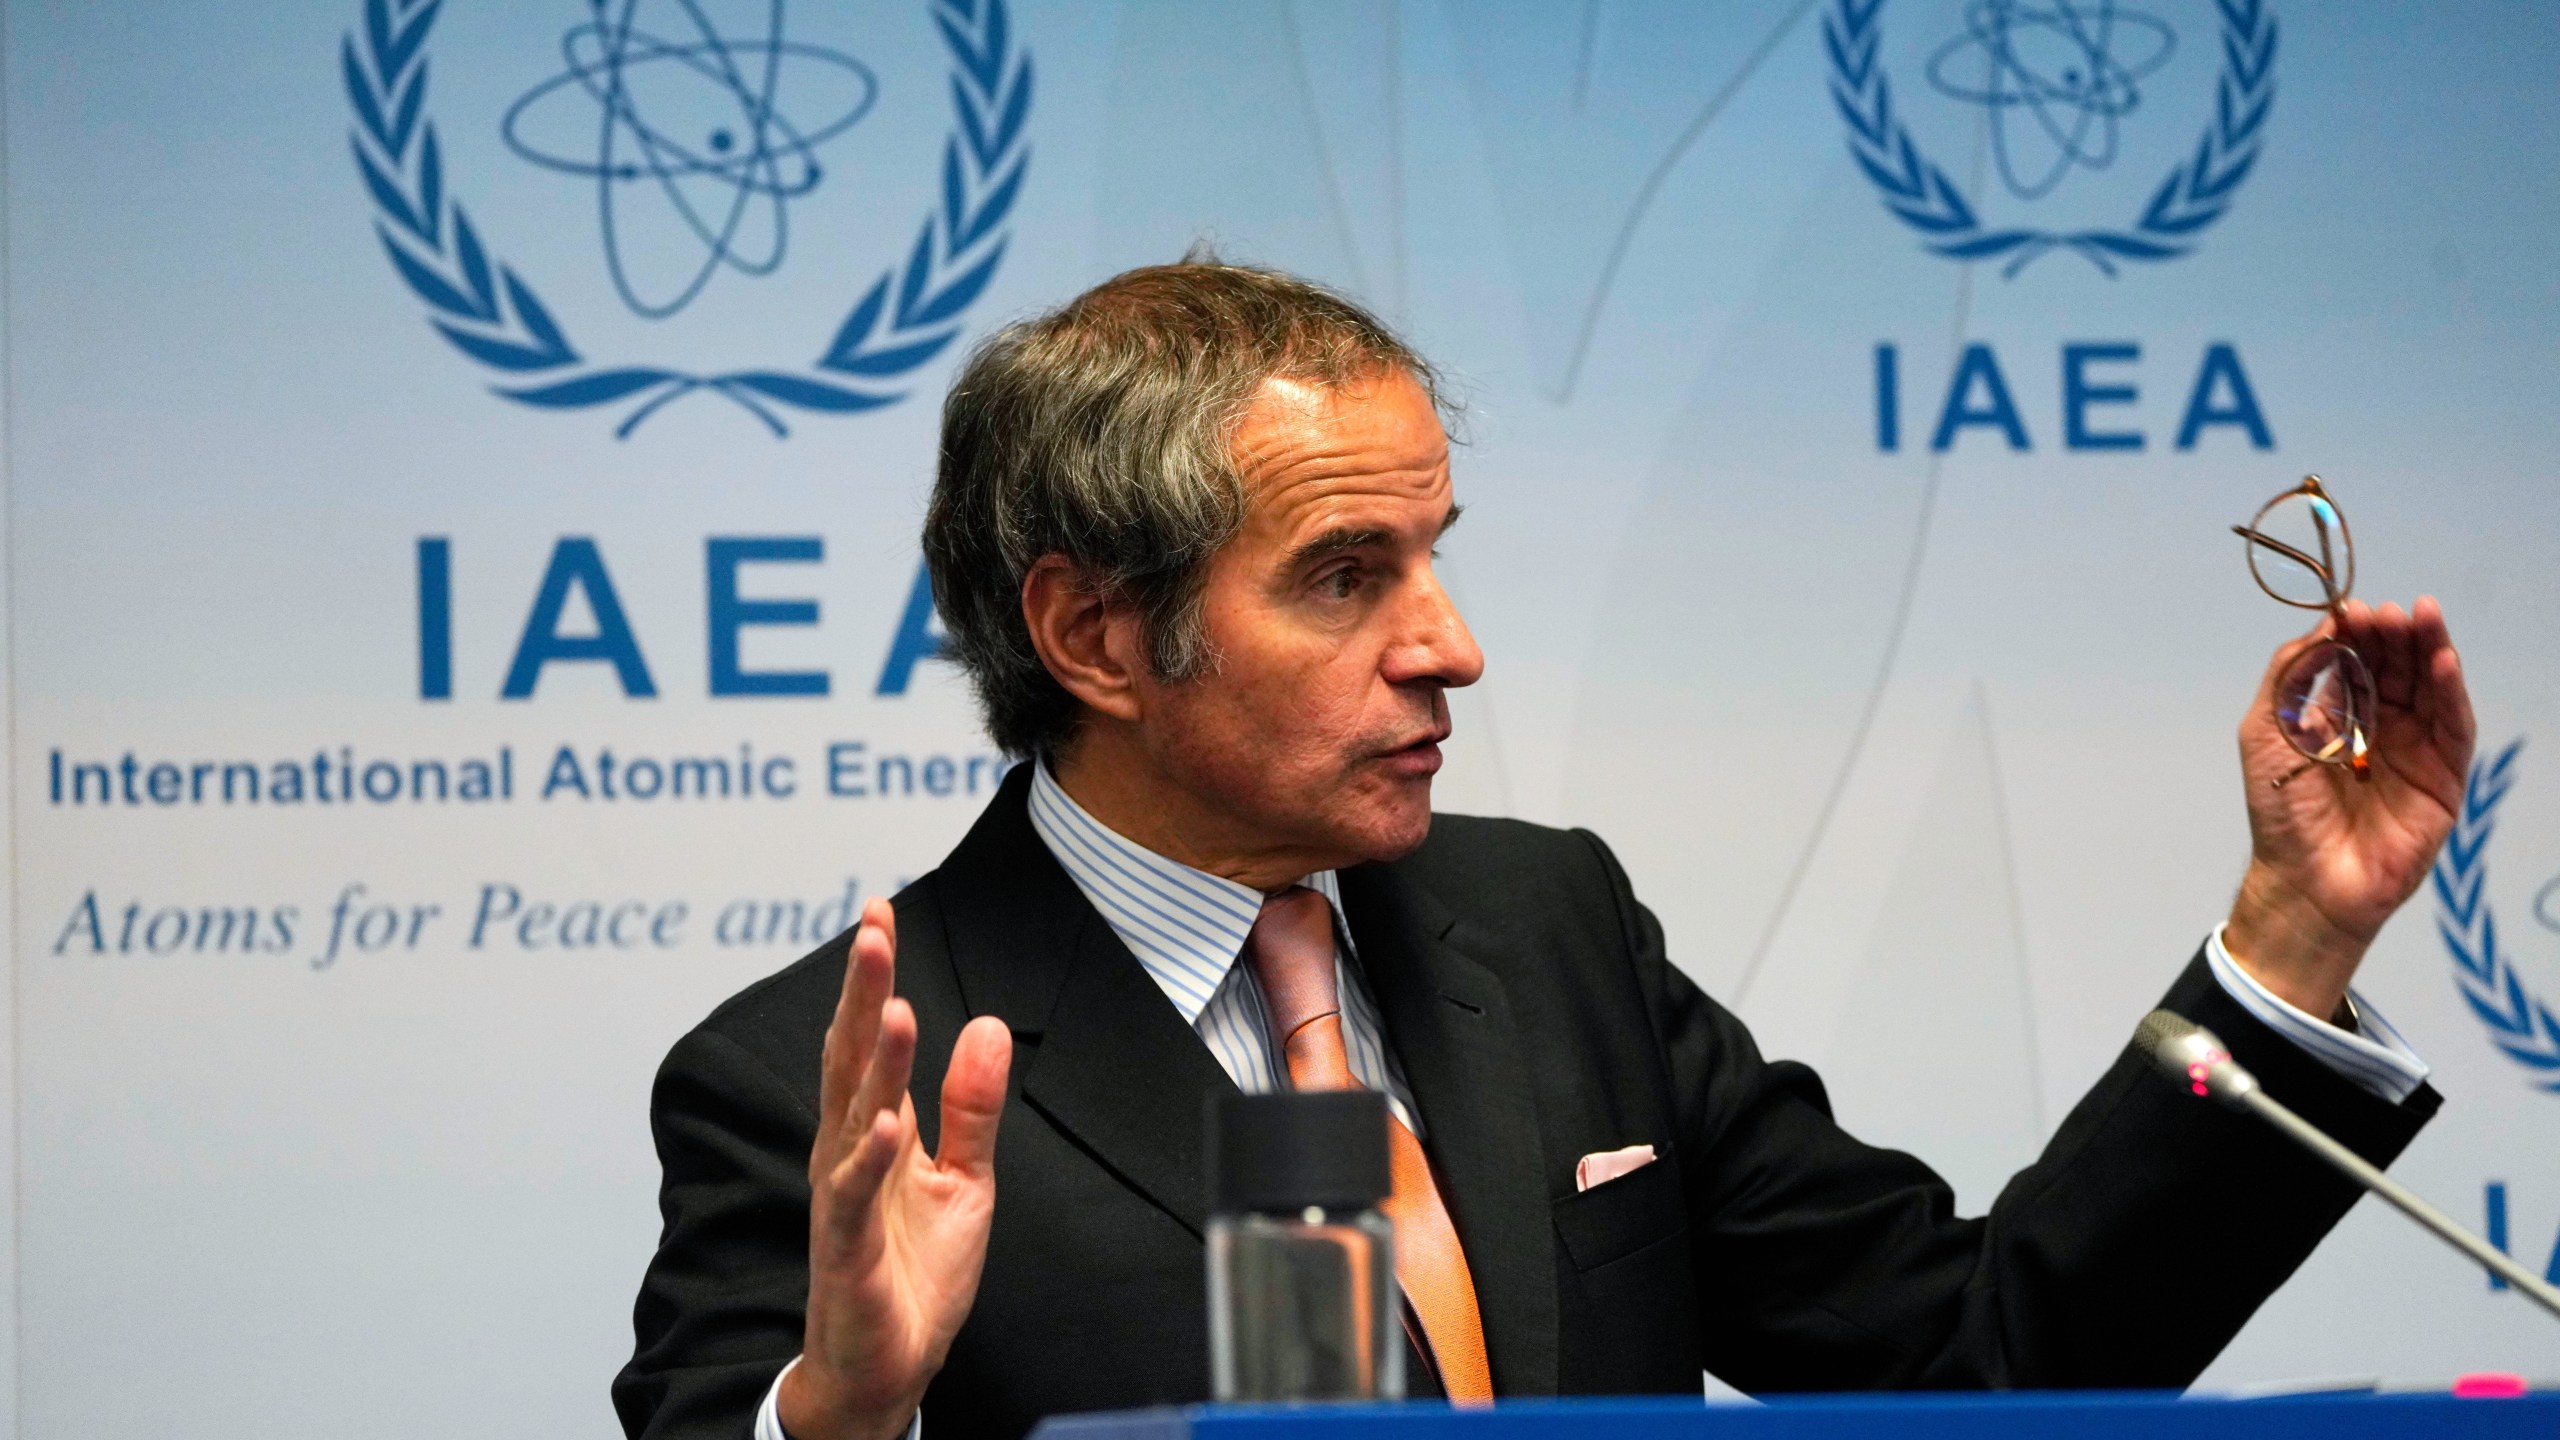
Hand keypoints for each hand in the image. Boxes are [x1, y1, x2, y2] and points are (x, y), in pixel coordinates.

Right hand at [779, 898, 1014, 1439]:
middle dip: (863, 992)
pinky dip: (870, 1158)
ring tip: (889, 1004)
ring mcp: (843, 1198)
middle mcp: (848, 1152)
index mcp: (873, 1131)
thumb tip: (984, 1025)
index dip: (875, 978)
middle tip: (872, 928)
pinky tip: (887, 1124)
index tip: (879, 914)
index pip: (872, 1040)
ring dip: (872, 1061)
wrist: (888, 1366)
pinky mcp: (847, 1247)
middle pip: (854, 1058)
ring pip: (853, 1114)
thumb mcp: (965, 1180)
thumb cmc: (913, 1274)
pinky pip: (855, 1195)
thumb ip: (971, 1106)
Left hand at [2225, 597, 2474, 1020]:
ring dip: (2428, 651)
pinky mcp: (2443, 778)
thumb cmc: (2281, 811)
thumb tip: (2320, 629)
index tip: (2355, 609)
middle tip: (2393, 611)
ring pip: (2429, 689)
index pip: (2356, 662)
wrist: (2306, 880)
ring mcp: (2414, 751)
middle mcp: (2379, 727)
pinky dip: (2450, 691)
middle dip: (2395, 635)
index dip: (2358, 633)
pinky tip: (2442, 661)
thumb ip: (2290, 678)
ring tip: (2423, 617)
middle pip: (2396, 668)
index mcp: (2337, 716)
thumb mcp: (2266, 732)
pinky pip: (2453, 727)